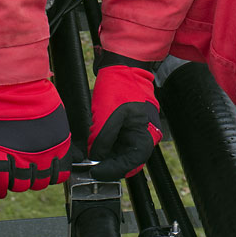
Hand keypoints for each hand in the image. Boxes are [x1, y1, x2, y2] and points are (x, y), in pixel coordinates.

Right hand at [0, 78, 70, 198]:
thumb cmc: (37, 92)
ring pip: (20, 185)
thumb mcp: (56, 116)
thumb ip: (55, 136)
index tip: (47, 170)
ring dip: (16, 182)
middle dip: (33, 179)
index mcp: (58, 148)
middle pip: (38, 182)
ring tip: (12, 175)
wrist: (16, 83)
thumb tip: (54, 146)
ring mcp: (19, 157)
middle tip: (26, 169)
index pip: (59, 175)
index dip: (52, 174)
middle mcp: (41, 157)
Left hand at [88, 62, 161, 179]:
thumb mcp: (107, 118)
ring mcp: (137, 129)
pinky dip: (107, 142)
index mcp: (146, 137)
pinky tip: (95, 140)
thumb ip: (102, 142)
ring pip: (120, 151)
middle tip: (90, 164)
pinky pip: (118, 139)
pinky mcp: (129, 123)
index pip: (129, 165)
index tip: (94, 171)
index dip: (110, 170)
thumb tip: (96, 157)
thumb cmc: (120, 86)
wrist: (123, 65)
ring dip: (106, 153)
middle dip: (107, 163)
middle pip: (125, 160)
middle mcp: (145, 136)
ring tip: (90, 151)